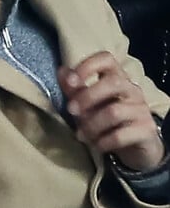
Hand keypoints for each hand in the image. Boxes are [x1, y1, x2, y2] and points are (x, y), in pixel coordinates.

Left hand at [58, 52, 164, 171]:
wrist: (138, 148)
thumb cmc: (108, 122)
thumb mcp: (89, 106)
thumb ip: (75, 89)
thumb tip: (61, 70)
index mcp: (117, 78)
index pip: (107, 59)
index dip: (87, 66)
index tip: (70, 81)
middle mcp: (132, 90)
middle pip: (113, 82)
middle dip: (87, 97)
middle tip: (71, 111)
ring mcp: (141, 109)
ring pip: (114, 112)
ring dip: (92, 125)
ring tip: (82, 136)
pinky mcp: (146, 130)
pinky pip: (120, 135)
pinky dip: (103, 142)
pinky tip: (97, 146)